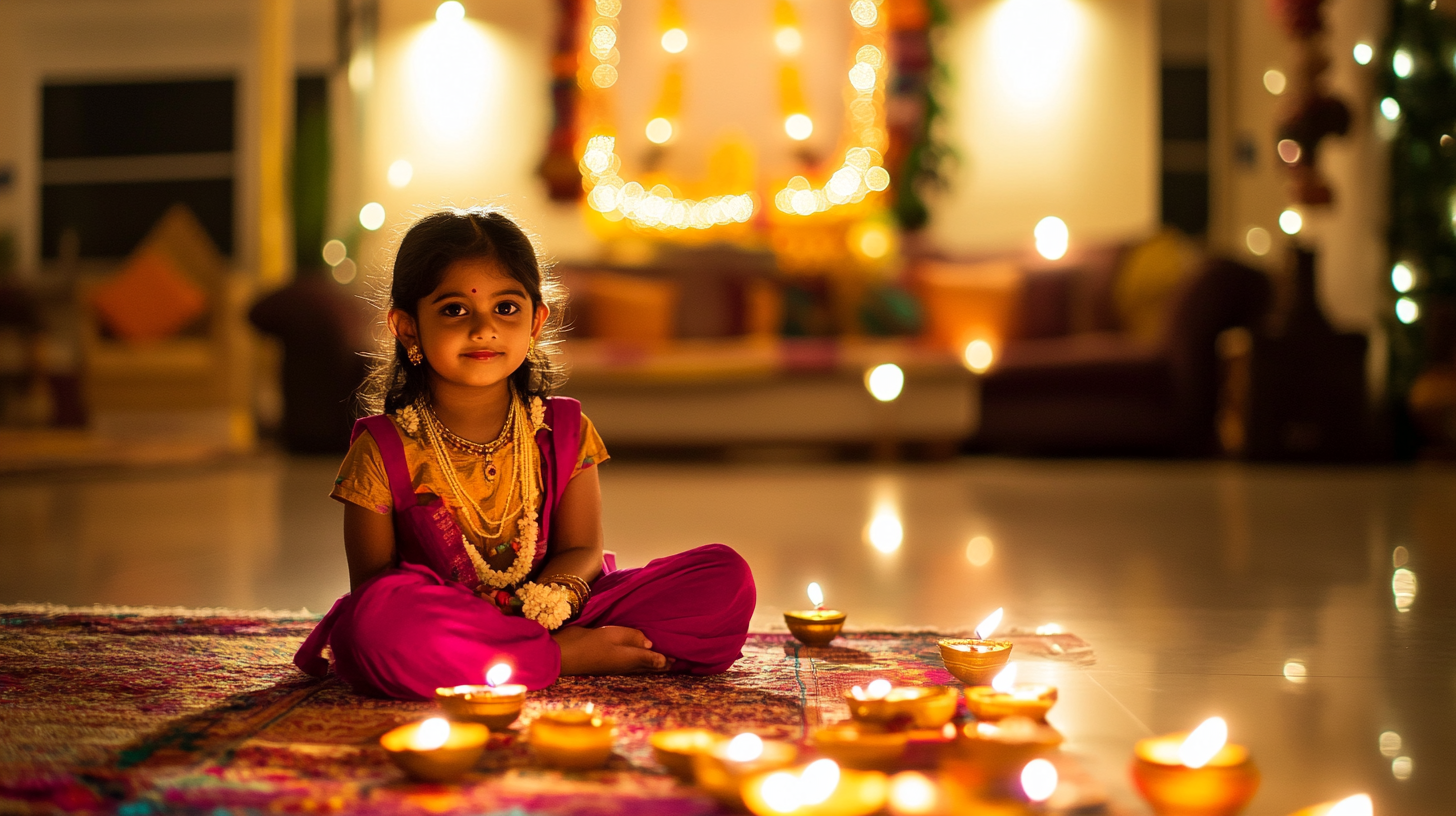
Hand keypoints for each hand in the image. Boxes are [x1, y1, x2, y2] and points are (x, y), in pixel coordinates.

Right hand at [552, 625, 672, 675]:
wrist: (563, 656)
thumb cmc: (589, 644)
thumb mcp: (613, 635)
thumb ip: (633, 637)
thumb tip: (650, 645)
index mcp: (631, 660)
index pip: (655, 661)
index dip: (668, 660)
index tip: (681, 658)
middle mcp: (626, 666)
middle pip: (649, 667)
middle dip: (663, 665)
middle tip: (677, 661)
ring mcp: (616, 667)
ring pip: (640, 667)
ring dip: (652, 664)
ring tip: (663, 659)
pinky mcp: (608, 664)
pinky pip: (630, 664)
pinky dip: (640, 662)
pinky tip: (639, 656)